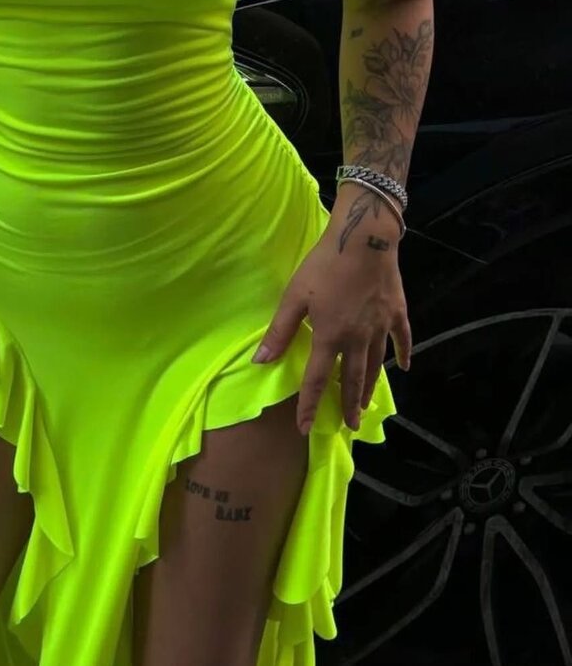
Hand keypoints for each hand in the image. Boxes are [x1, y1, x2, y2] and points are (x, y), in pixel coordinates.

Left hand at [252, 191, 411, 433]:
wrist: (364, 237)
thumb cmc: (324, 265)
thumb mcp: (294, 296)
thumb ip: (279, 331)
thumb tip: (260, 362)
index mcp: (331, 337)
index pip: (317, 380)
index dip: (309, 406)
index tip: (304, 428)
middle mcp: (358, 339)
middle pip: (352, 379)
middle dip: (349, 406)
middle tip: (350, 426)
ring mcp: (381, 327)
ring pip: (376, 365)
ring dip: (370, 387)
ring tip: (366, 405)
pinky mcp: (397, 312)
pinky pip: (401, 339)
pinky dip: (403, 354)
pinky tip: (405, 367)